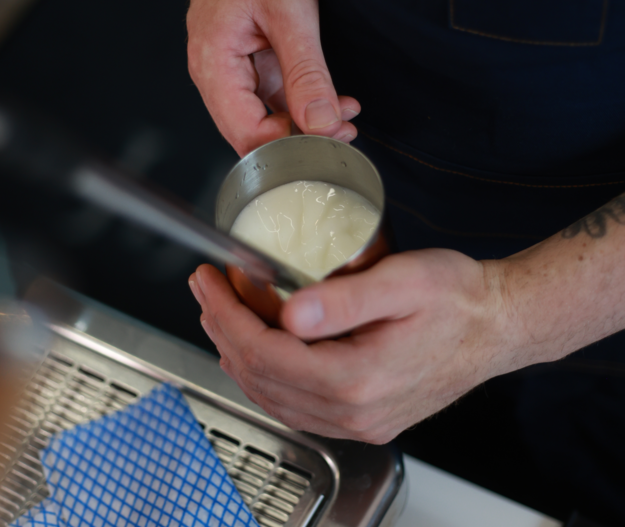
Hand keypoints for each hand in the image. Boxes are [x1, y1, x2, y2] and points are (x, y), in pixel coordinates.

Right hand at [187, 0, 358, 156]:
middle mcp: (215, 74)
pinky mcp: (247, 62)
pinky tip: (331, 99)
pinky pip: (272, 96)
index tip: (329, 140)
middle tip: (343, 133)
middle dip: (300, 138)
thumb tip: (320, 124)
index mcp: (213, 65)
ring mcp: (230, 70)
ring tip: (344, 114)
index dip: (288, 146)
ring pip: (266, 117)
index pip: (246, 133)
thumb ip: (306, 74)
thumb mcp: (291, 13)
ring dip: (306, 121)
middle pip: (253, 132)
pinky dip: (302, 102)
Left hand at [189, 251, 515, 443]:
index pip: (264, 352)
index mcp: (358, 377)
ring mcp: (359, 420)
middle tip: (206, 292)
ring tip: (222, 316)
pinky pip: (295, 406)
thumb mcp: (404, 283)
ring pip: (272, 396)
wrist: (496, 325)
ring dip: (238, 354)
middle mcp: (354, 410)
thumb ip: (345, 301)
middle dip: (222, 330)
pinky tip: (260, 352)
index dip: (226, 314)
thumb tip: (289, 312)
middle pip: (260, 377)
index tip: (208, 282)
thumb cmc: (458, 299)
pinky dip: (265, 376)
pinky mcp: (365, 416)